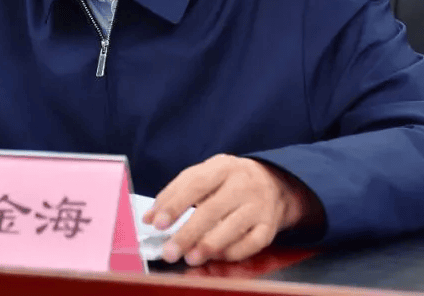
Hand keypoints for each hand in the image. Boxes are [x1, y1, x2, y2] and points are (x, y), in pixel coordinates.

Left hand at [142, 154, 320, 265]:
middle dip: (187, 233)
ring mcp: (259, 205)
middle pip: (212, 210)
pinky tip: (216, 256)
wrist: (275, 181)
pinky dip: (232, 252)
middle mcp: (243, 184)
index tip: (156, 223)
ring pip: (232, 227)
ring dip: (208, 245)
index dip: (174, 204)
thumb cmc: (229, 180)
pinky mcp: (269, 226)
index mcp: (222, 167)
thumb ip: (175, 193)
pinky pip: (251, 243)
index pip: (195, 184)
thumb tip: (148, 218)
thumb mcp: (205, 174)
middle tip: (169, 251)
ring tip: (190, 258)